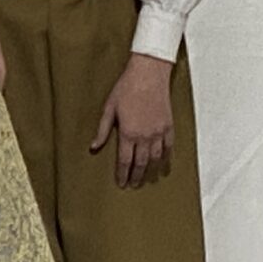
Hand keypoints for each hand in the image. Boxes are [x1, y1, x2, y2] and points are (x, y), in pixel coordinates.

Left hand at [91, 53, 175, 187]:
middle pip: (141, 163)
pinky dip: (166, 159)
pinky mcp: (169, 127)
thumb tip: (93, 147)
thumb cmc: (125, 89)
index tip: (121, 184)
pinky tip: (162, 165)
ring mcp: (159, 133)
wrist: (148, 75)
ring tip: (146, 179)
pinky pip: (169, 148)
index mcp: (128, 133)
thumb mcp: (109, 109)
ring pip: (156, 159)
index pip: (125, 161)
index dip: (122, 174)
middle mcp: (145, 136)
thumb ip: (103, 131)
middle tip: (133, 186)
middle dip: (136, 176)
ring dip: (150, 171)